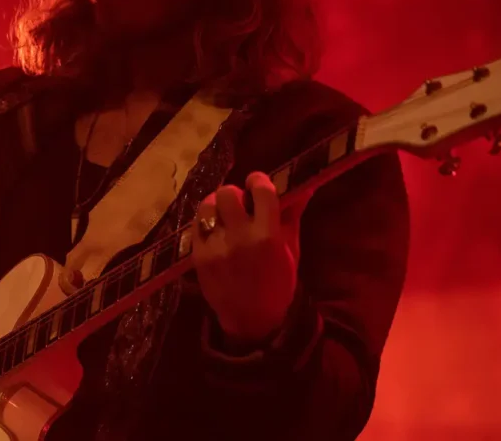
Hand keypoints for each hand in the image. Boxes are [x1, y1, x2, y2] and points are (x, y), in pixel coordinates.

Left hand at [192, 171, 307, 342]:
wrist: (253, 320)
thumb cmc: (278, 283)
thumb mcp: (291, 249)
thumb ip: (293, 214)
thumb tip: (304, 184)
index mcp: (267, 236)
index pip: (260, 189)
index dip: (257, 180)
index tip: (257, 183)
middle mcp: (239, 238)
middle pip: (228, 192)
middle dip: (235, 193)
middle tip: (241, 204)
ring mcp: (215, 247)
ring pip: (207, 205)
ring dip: (216, 205)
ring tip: (224, 216)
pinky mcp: (198, 256)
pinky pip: (196, 224)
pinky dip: (205, 222)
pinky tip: (215, 230)